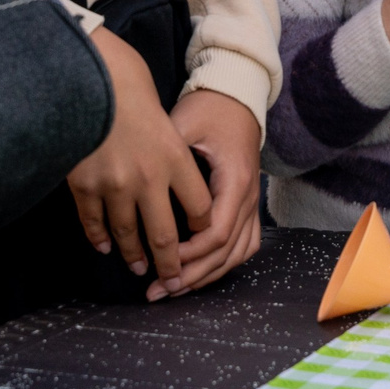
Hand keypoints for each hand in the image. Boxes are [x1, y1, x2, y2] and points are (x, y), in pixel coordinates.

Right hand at [69, 27, 210, 293]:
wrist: (87, 72)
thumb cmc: (127, 83)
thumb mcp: (164, 114)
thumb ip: (172, 146)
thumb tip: (174, 170)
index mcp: (174, 157)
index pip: (200, 208)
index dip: (203, 228)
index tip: (202, 239)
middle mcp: (148, 178)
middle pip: (165, 236)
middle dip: (171, 264)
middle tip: (173, 281)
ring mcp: (114, 186)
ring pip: (127, 235)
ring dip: (134, 256)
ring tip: (138, 267)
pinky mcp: (84, 186)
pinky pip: (94, 222)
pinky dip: (100, 237)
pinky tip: (105, 246)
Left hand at [165, 90, 263, 296]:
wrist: (235, 97)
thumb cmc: (207, 111)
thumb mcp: (183, 128)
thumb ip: (166, 158)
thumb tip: (136, 184)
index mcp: (234, 181)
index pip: (216, 233)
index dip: (189, 254)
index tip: (161, 260)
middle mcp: (249, 197)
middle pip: (225, 252)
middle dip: (192, 276)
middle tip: (158, 291)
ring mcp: (252, 203)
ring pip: (237, 254)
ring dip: (206, 276)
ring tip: (175, 290)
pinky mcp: (249, 204)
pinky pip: (244, 245)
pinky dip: (224, 264)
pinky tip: (201, 274)